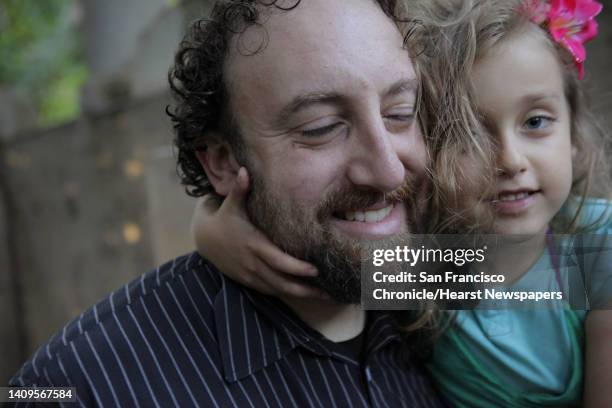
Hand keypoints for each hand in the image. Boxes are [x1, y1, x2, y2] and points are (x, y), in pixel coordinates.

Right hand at [193, 167, 328, 299]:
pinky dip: (289, 294)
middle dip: (306, 288)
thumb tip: (244, 170)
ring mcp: (251, 275)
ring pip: (279, 291)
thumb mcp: (231, 204)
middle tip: (330, 292)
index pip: (278, 261)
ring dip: (302, 295)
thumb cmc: (225, 218)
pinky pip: (272, 292)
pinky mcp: (250, 282)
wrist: (206, 239)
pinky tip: (307, 294)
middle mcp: (253, 263)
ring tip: (326, 296)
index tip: (316, 270)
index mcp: (253, 244)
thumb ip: (241, 189)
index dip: (296, 268)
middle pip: (282, 282)